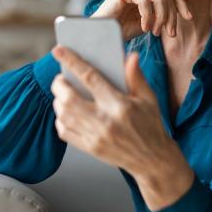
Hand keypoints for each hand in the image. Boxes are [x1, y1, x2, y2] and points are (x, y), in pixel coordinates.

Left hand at [49, 45, 174, 177]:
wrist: (153, 160)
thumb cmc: (151, 127)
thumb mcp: (149, 98)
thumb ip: (136, 77)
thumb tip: (129, 56)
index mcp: (119, 105)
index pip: (90, 78)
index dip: (71, 62)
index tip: (59, 51)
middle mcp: (104, 121)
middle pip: (69, 98)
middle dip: (59, 84)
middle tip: (61, 79)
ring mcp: (95, 137)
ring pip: (63, 115)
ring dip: (58, 101)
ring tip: (63, 94)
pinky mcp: (89, 148)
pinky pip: (64, 132)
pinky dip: (60, 119)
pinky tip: (67, 113)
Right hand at [91, 0, 192, 40]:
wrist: (103, 34)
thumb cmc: (124, 29)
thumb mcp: (150, 22)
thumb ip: (164, 14)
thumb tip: (185, 10)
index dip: (182, 4)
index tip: (189, 18)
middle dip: (171, 16)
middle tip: (169, 34)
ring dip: (161, 18)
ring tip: (155, 32)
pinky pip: (145, 1)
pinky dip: (148, 16)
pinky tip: (145, 27)